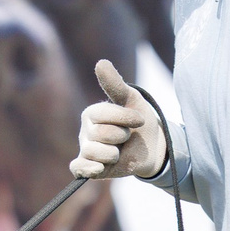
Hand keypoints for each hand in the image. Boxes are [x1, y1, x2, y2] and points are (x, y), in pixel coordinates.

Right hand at [70, 59, 167, 179]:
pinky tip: (99, 168)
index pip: (102, 114)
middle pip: (100, 134)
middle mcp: (85, 132)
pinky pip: (79, 168)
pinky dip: (88, 168)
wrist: (151, 148)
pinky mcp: (89, 168)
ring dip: (114, 154)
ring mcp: (86, 150)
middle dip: (121, 136)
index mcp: (92, 114)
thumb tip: (101, 62)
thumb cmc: (139, 121)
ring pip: (94, 152)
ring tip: (119, 152)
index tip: (139, 120)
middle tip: (126, 137)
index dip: (124, 118)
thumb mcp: (131, 100)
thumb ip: (115, 84)